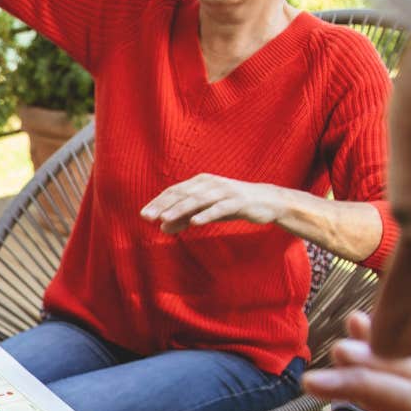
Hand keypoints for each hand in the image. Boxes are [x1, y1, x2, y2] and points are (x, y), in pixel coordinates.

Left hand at [140, 174, 292, 233]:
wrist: (267, 201)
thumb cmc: (231, 205)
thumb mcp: (205, 212)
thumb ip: (184, 219)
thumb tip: (162, 228)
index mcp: (200, 182)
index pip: (175, 191)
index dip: (159, 202)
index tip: (144, 215)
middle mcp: (210, 183)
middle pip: (183, 194)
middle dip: (164, 205)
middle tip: (148, 217)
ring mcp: (224, 191)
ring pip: (198, 200)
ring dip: (180, 209)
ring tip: (165, 218)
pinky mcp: (238, 201)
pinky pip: (219, 208)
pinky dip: (206, 214)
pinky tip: (195, 222)